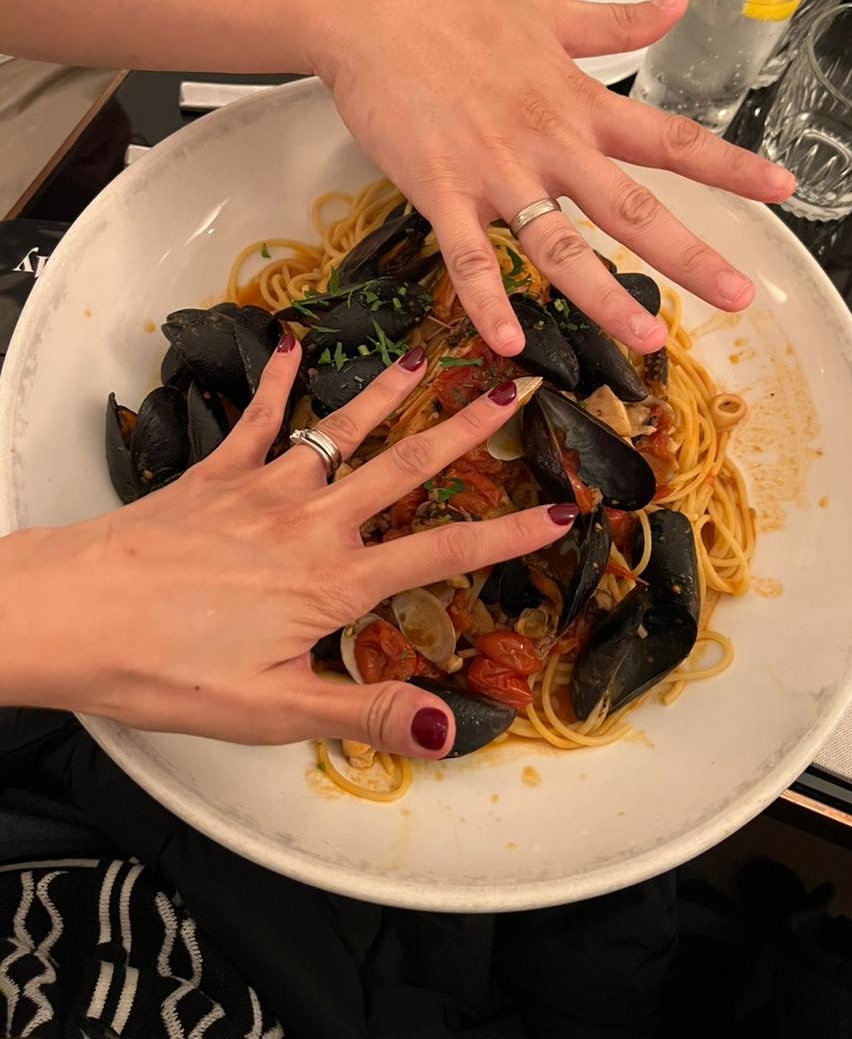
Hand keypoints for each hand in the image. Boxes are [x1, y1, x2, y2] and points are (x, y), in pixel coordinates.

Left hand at [8, 338, 571, 753]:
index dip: (507, 534)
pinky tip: (295, 344)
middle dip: (466, 431)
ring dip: (389, 394)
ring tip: (429, 357)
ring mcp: (262, 489)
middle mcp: (310, 522)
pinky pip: (257, 418)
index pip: (441, 554)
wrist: (72, 614)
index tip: (560, 510)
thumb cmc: (167, 669)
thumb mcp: (274, 710)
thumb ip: (367, 709)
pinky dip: (280, 381)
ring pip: (341, 431)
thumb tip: (451, 726)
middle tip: (514, 390)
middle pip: (405, 469)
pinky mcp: (215, 475)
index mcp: (333, 582)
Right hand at [310, 0, 794, 357]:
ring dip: (603, 295)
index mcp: (579, 104)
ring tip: (644, 339)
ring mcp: (495, 172)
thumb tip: (678, 3)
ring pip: (559, 243)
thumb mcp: (547, 11)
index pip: (670, 139)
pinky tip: (508, 344)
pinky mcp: (439, 190)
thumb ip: (616, 21)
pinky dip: (487, 299)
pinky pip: (467, 257)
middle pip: (631, 207)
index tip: (784, 191)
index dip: (730, 166)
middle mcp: (550, 144)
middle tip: (741, 298)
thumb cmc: (452, 6)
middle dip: (690, 254)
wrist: (367, 6)